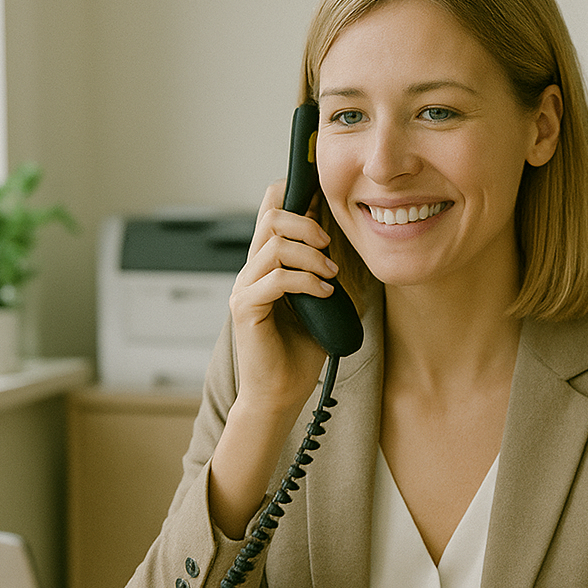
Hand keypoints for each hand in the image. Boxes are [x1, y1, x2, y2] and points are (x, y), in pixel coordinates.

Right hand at [229, 181, 337, 412]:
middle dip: (307, 224)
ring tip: (331, 275)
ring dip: (310, 256)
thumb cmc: (301, 350)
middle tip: (329, 246)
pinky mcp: (245, 309)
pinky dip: (306, 282)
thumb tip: (342, 240)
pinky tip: (324, 294)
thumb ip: (322, 269)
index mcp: (267, 264)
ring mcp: (245, 288)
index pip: (271, 210)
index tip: (325, 202)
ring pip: (273, 246)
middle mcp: (251, 270)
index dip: (294, 195)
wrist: (283, 393)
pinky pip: (276, 280)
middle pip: (270, 217)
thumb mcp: (321, 300)